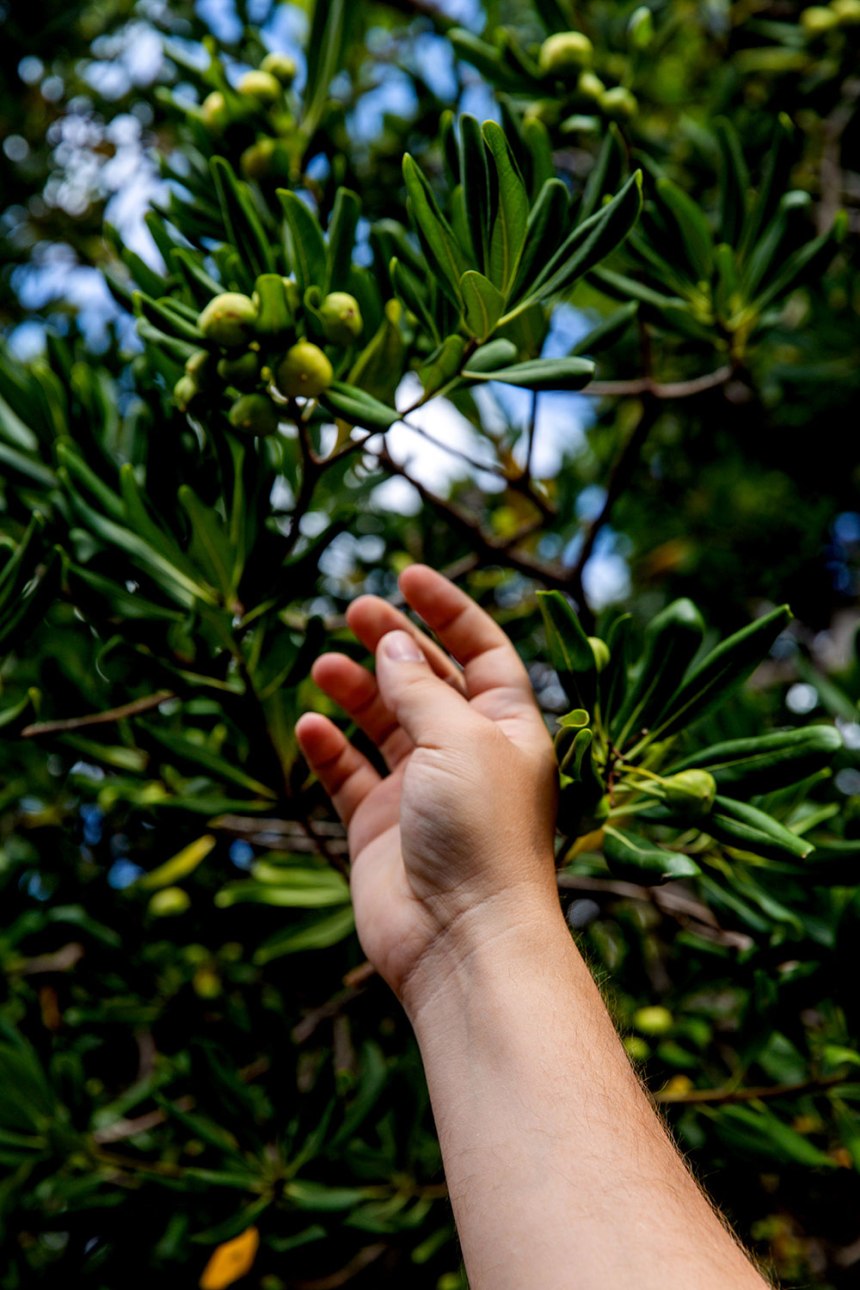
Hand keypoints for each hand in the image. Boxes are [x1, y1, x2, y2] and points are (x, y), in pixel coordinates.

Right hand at [295, 565, 558, 1007]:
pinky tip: (309, 724)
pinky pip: (349, 775)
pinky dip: (329, 748)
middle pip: (427, 681)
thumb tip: (392, 641)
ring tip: (323, 663)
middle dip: (394, 642)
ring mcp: (421, 792)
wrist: (461, 939)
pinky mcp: (380, 829)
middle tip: (353, 610)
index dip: (449, 610)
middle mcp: (467, 755)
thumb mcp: (458, 738)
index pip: (482, 652)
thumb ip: (419, 686)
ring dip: (357, 690)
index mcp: (507, 729)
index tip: (408, 574)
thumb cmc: (481, 834)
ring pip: (384, 725)